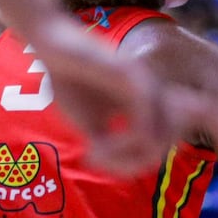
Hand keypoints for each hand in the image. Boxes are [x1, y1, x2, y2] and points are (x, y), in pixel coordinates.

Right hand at [23, 13, 180, 177]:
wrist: (52, 46)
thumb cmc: (69, 81)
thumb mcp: (91, 124)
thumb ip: (110, 146)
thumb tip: (120, 171)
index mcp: (148, 104)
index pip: (161, 145)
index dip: (134, 164)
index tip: (99, 162)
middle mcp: (155, 95)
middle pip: (166, 145)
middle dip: (134, 164)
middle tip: (100, 162)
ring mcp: (148, 86)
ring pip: (158, 138)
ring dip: (127, 156)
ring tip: (96, 152)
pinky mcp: (134, 78)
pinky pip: (144, 123)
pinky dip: (123, 142)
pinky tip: (97, 144)